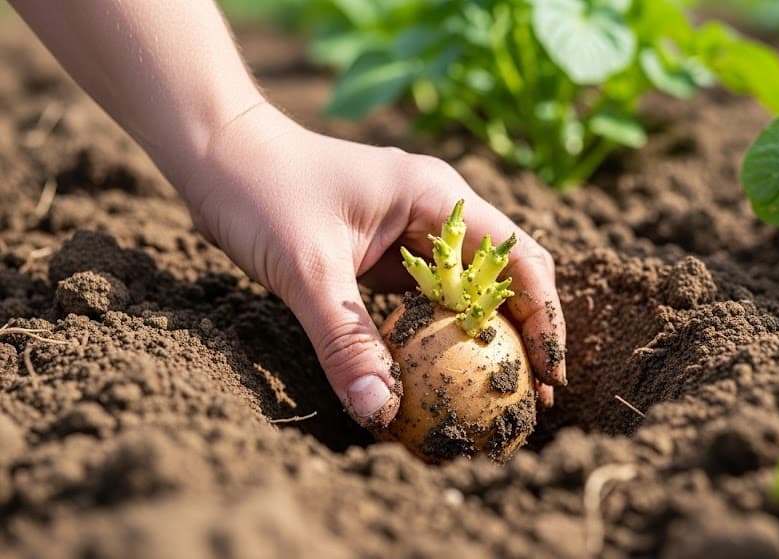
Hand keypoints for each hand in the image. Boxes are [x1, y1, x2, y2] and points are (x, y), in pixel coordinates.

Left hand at [175, 102, 565, 428]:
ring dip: (484, 341)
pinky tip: (437, 378)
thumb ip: (345, 340)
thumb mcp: (307, 268)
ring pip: (466, 293)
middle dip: (525, 335)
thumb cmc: (262, 190)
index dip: (545, 317)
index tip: (549, 373)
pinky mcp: (384, 256)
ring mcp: (410, 235)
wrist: (216, 152)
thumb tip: (381, 411)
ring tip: (496, 396)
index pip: (518, 258)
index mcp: (438, 198)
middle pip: (504, 278)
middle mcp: (436, 213)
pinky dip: (437, 340)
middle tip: (532, 398)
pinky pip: (425, 302)